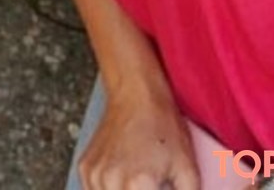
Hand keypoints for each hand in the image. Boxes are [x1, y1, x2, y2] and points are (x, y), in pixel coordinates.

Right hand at [74, 84, 201, 189]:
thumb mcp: (188, 168)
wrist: (136, 93)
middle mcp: (111, 182)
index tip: (160, 188)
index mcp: (138, 185)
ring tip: (139, 182)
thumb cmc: (163, 126)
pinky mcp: (85, 169)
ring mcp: (94, 176)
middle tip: (153, 182)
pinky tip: (125, 178)